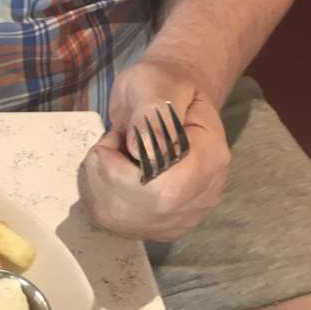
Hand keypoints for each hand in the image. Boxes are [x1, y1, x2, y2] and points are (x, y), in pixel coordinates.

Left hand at [79, 58, 229, 241]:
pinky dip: (100, 195)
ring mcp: (184, 216)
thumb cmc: (163, 85)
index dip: (122, 169)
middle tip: (114, 142)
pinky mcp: (160, 225)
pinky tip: (112, 174)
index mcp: (210, 158)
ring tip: (115, 156)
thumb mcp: (155, 84)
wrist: (173, 98)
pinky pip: (115, 223)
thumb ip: (151, 113)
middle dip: (107, 173)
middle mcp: (203, 196)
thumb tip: (144, 150)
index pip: (163, 189)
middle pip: (140, 209)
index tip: (118, 136)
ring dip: (100, 183)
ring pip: (120, 220)